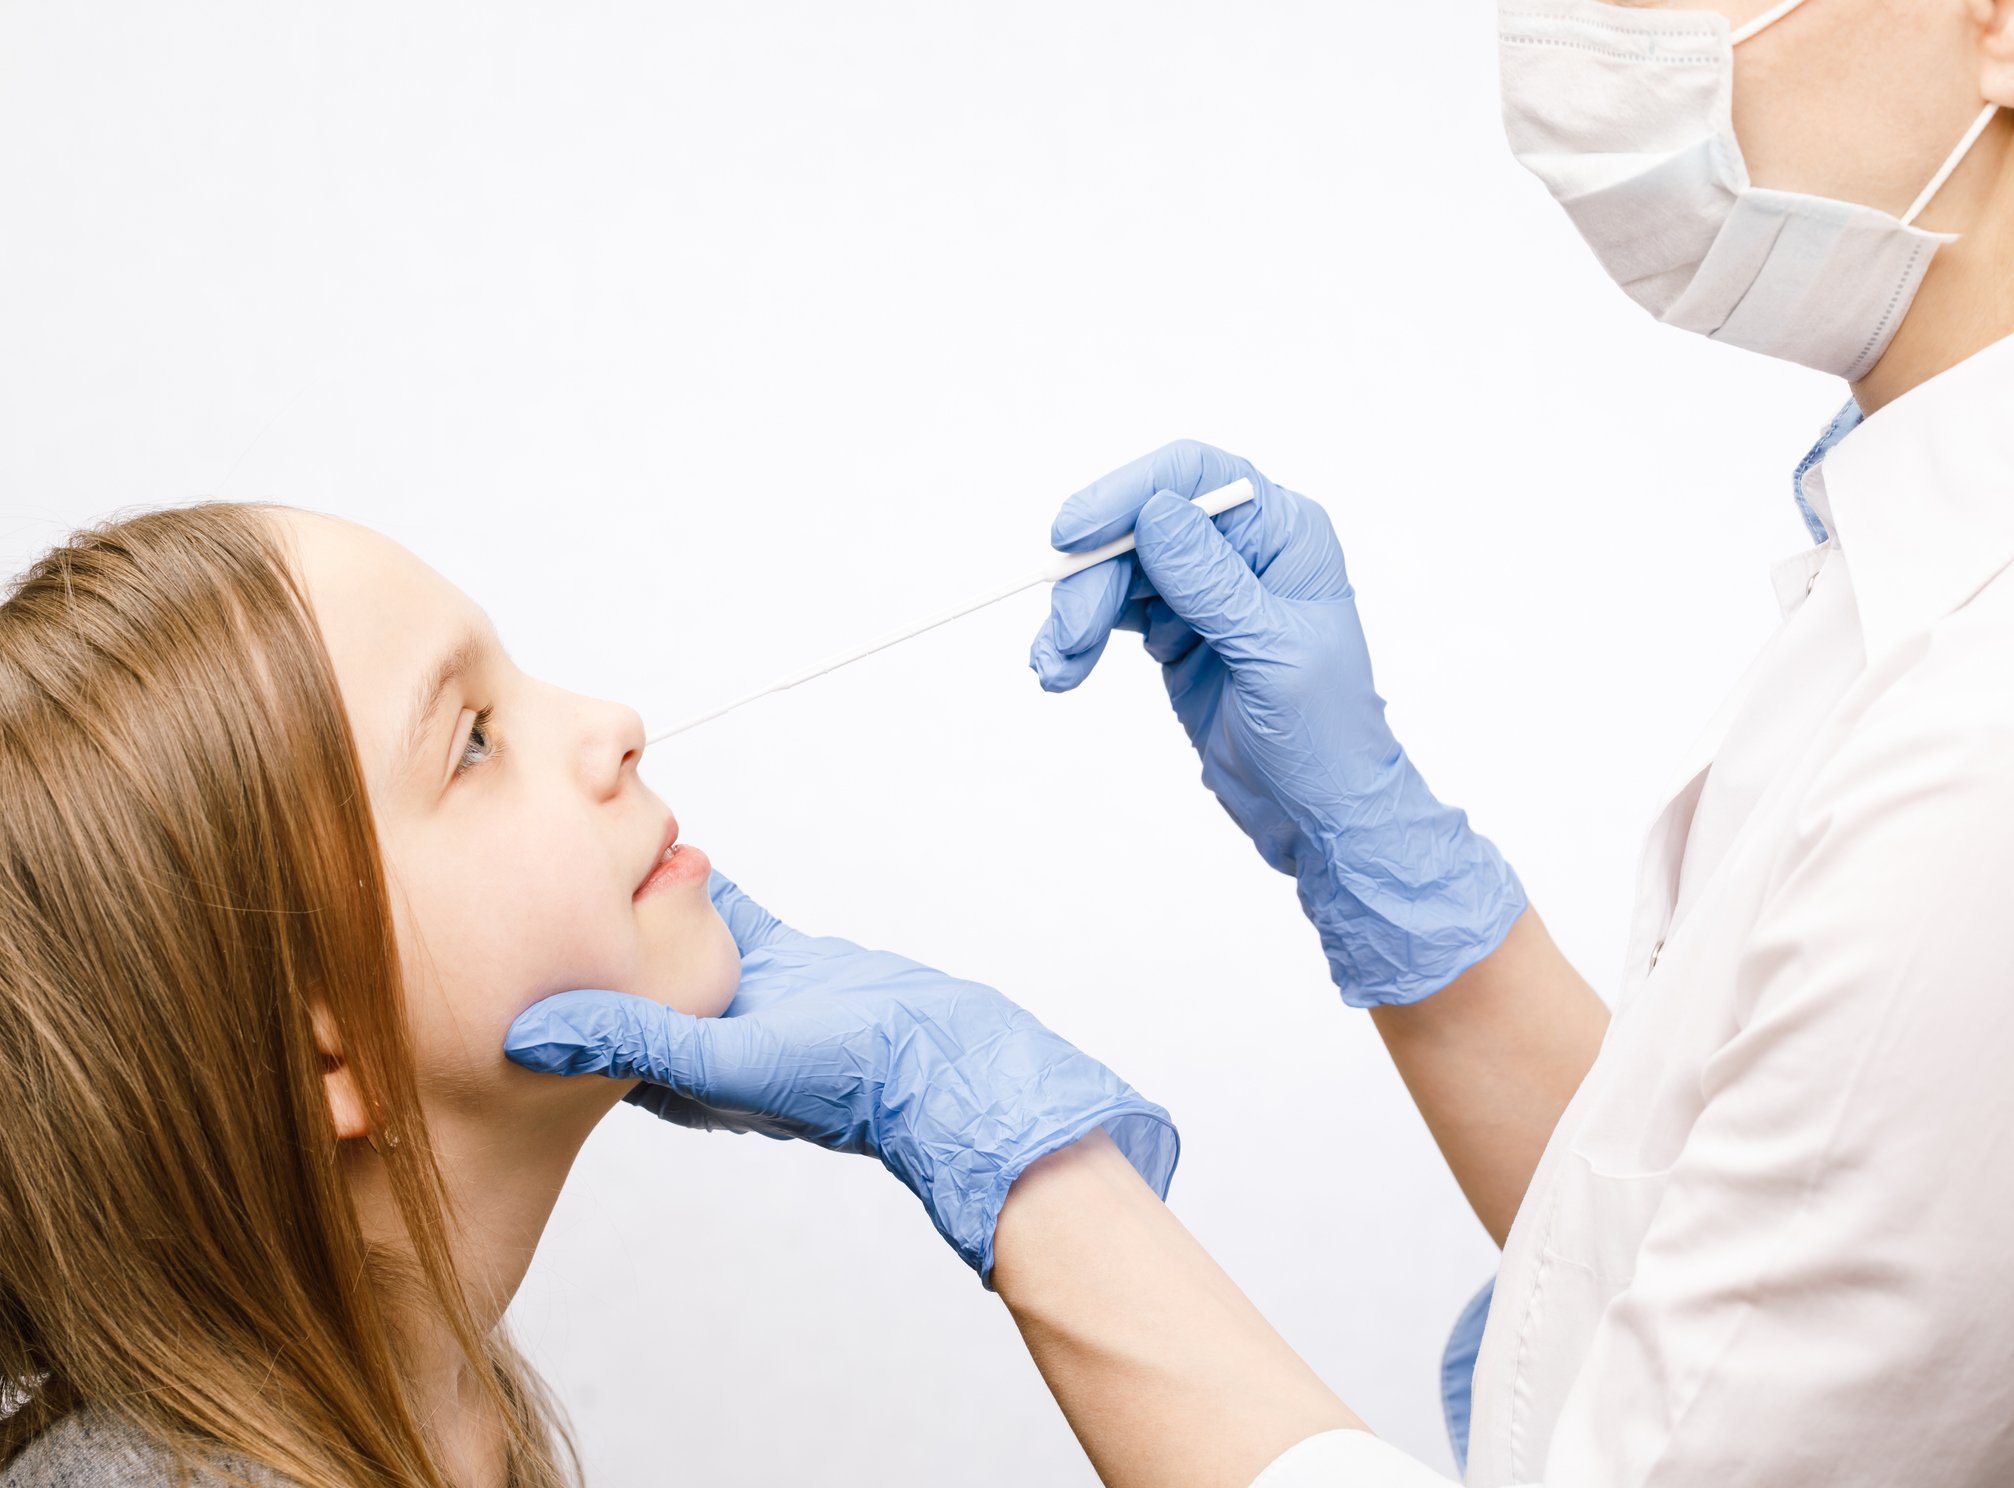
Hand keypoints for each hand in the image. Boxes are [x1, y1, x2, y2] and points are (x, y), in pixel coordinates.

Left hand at [504, 872, 1178, 1284]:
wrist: (950, 1064)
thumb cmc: (850, 1081)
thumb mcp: (731, 1058)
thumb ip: (635, 1037)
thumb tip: (531, 1033)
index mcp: (669, 1077)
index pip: (580, 1036)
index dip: (535, 994)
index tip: (474, 941)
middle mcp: (695, 1038)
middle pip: (612, 981)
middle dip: (567, 935)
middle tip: (508, 870)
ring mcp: (737, 998)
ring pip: (661, 938)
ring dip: (628, 898)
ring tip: (578, 843)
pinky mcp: (781, 961)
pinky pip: (721, 913)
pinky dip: (693, 882)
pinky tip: (670, 843)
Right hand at [1028, 439, 1524, 1005]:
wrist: (1320, 812)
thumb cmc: (1326, 737)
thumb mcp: (1271, 657)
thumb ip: (1212, 584)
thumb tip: (1155, 513)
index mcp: (1283, 535)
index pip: (1196, 477)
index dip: (1128, 493)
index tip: (1073, 533)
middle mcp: (1243, 550)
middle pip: (1141, 527)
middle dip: (1091, 578)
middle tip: (1063, 637)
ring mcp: (1206, 590)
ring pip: (1118, 571)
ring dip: (1077, 614)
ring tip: (1056, 668)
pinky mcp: (1177, 631)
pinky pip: (1114, 613)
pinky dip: (1081, 637)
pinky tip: (1062, 668)